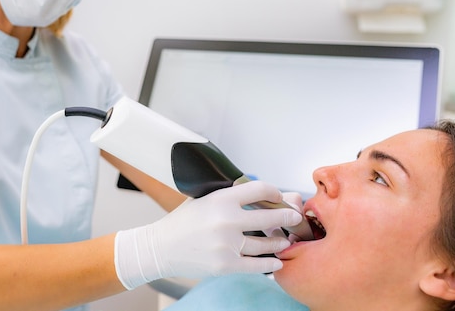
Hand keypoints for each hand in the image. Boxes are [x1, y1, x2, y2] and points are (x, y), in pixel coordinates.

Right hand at [114, 181, 302, 289]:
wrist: (160, 248)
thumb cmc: (182, 222)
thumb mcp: (204, 199)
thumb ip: (229, 196)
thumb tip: (260, 195)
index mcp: (221, 199)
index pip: (260, 189)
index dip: (275, 192)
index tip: (279, 197)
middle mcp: (226, 220)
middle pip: (270, 218)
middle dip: (287, 217)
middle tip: (294, 217)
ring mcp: (226, 244)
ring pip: (266, 243)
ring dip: (279, 242)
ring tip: (284, 240)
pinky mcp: (225, 265)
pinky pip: (257, 265)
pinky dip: (270, 264)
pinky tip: (277, 262)